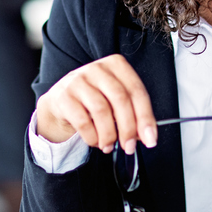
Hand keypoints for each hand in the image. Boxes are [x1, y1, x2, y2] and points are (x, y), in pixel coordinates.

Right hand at [34, 55, 157, 154]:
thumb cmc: (93, 100)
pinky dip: (92, 137)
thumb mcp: (114, 101)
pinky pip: (82, 121)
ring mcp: (78, 80)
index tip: (150, 139)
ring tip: (109, 146)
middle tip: (129, 146)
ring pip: (101, 110)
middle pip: (120, 99)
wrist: (60, 102)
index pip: (136, 91)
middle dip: (128, 128)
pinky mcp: (64, 96)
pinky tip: (95, 141)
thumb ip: (132, 114)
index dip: (145, 117)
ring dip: (109, 135)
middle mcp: (97, 69)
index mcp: (116, 65)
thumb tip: (146, 136)